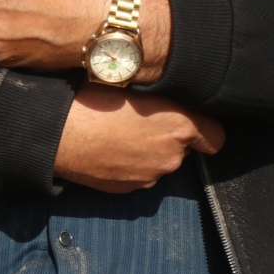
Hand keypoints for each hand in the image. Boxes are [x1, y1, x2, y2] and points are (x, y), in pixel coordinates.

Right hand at [53, 85, 225, 192]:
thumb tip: (170, 95)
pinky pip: (139, 174)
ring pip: (160, 161)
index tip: (193, 119)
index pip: (216, 137)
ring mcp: (149, 177)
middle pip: (184, 149)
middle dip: (171, 136)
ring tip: (121, 131)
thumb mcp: (134, 84)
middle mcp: (170, 157)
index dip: (206, 128)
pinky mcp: (127, 189)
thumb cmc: (92, 99)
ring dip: (149, 150)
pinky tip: (110, 147)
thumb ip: (162, 98)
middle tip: (144, 117)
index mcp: (178, 126)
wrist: (56, 132)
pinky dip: (131, 163)